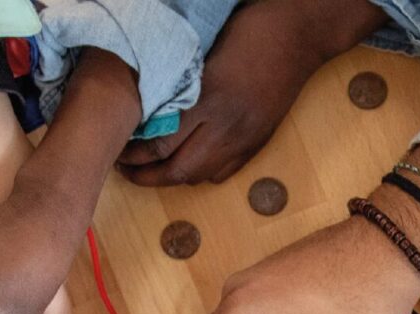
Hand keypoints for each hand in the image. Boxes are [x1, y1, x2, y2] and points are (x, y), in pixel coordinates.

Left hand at [116, 0, 326, 185]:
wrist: (301, 34)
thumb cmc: (251, 30)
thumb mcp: (204, 53)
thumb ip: (178, 85)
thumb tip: (146, 108)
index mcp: (209, 100)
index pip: (160, 144)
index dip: (134, 155)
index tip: (117, 149)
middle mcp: (227, 128)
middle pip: (177, 171)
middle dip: (146, 177)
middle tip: (125, 170)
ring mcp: (245, 139)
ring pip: (199, 177)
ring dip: (171, 178)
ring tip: (151, 169)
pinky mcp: (257, 143)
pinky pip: (222, 173)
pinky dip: (199, 175)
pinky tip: (187, 164)